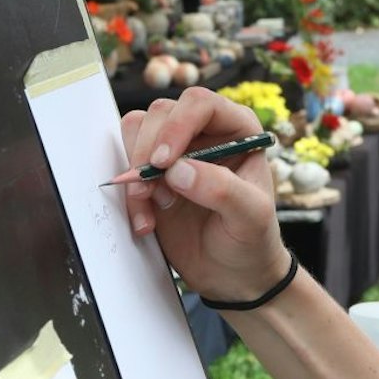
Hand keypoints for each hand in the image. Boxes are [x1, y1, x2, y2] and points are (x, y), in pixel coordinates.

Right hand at [121, 88, 290, 304]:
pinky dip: (129, 194)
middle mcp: (204, 133)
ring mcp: (175, 153)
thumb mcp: (251, 217)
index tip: (164, 163)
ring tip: (151, 207)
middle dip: (148, 152)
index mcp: (237, 129)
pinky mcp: (153, 176)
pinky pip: (126, 166)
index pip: (200, 104)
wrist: (233, 274)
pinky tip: (146, 222)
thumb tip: (178, 170)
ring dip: (135, 171)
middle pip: (160, 113)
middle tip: (151, 191)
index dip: (177, 126)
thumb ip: (222, 190)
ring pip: (136, 133)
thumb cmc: (252, 240)